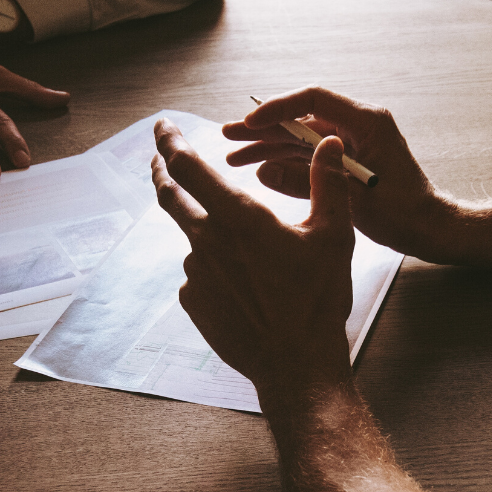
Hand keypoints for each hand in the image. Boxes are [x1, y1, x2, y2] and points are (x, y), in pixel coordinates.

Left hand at [151, 117, 354, 401]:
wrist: (297, 365)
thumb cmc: (317, 300)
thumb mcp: (332, 236)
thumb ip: (327, 183)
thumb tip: (328, 142)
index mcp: (239, 217)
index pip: (188, 167)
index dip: (170, 142)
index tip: (161, 126)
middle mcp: (207, 241)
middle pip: (171, 197)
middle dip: (162, 171)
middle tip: (159, 158)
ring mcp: (196, 274)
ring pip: (195, 239)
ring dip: (209, 232)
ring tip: (252, 257)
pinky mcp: (194, 301)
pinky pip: (200, 274)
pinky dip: (215, 269)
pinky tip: (245, 287)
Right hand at [223, 87, 459, 260]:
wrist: (429, 229)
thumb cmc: (405, 213)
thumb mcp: (353, 198)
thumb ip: (308, 182)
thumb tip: (264, 169)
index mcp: (367, 122)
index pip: (314, 100)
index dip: (278, 108)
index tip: (250, 123)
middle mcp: (357, 125)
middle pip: (301, 119)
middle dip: (264, 129)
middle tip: (228, 135)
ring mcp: (350, 143)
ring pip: (300, 138)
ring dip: (268, 146)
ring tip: (234, 156)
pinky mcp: (345, 161)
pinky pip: (308, 156)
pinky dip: (284, 161)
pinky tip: (259, 169)